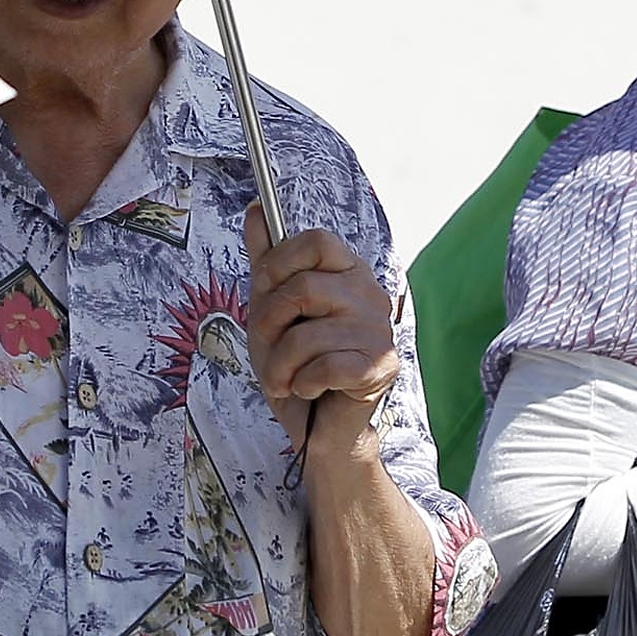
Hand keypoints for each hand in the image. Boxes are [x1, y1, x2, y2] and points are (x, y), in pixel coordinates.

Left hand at [243, 204, 398, 450]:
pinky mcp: (381, 367)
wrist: (314, 425)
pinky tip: (310, 388)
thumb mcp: (271, 308)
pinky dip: (304, 383)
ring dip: (281, 365)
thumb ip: (267, 260)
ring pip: (308, 335)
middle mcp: (370, 294)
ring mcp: (379, 330)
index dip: (280, 262)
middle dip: (269, 323)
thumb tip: (255, 210)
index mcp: (347, 273)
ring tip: (285, 377)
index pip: (317, 240)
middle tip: (268, 346)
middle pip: (304, 288)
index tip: (265, 288)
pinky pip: (325, 366)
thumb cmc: (295, 364)